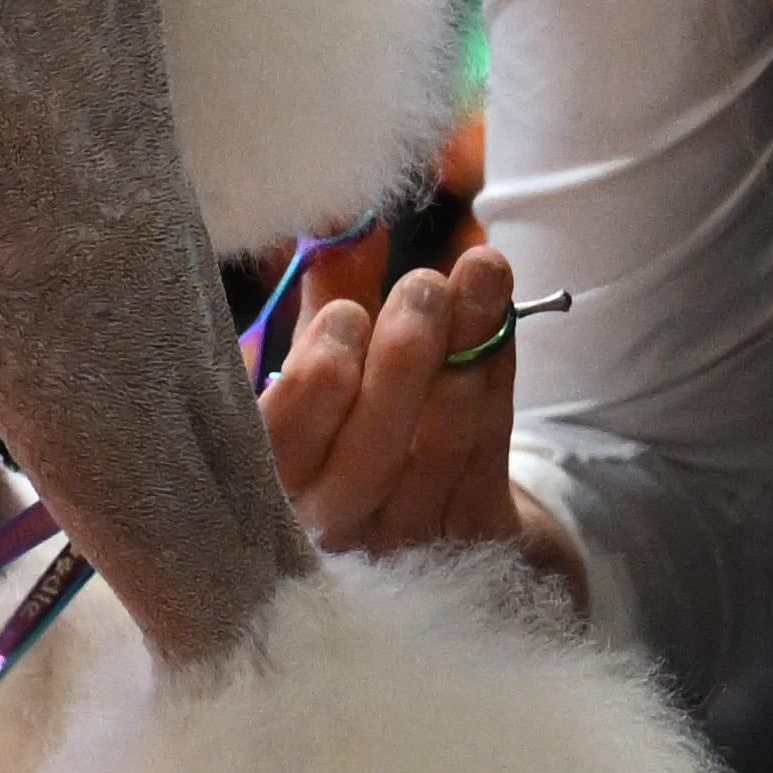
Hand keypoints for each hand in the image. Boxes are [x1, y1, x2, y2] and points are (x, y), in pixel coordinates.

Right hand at [260, 238, 528, 556]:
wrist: (414, 526)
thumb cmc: (343, 430)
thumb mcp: (320, 369)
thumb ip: (325, 304)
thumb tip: (345, 224)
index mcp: (268, 490)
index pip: (280, 448)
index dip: (315, 386)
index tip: (346, 315)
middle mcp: (330, 532)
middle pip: (368, 456)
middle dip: (403, 362)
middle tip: (426, 284)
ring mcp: (403, 549)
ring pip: (437, 452)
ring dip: (465, 357)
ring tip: (482, 273)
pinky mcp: (469, 544)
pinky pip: (487, 460)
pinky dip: (496, 385)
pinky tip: (504, 322)